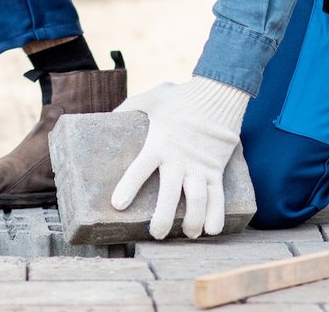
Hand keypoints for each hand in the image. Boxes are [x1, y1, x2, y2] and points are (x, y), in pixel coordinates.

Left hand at [110, 76, 250, 239]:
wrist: (218, 94)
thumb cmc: (181, 97)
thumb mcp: (151, 99)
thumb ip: (129, 107)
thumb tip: (109, 115)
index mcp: (159, 143)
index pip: (140, 168)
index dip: (129, 186)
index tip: (118, 205)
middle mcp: (179, 159)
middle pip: (170, 195)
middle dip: (163, 218)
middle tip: (156, 233)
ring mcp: (199, 166)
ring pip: (197, 201)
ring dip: (193, 222)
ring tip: (187, 235)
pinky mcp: (216, 169)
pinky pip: (218, 196)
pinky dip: (217, 215)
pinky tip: (212, 230)